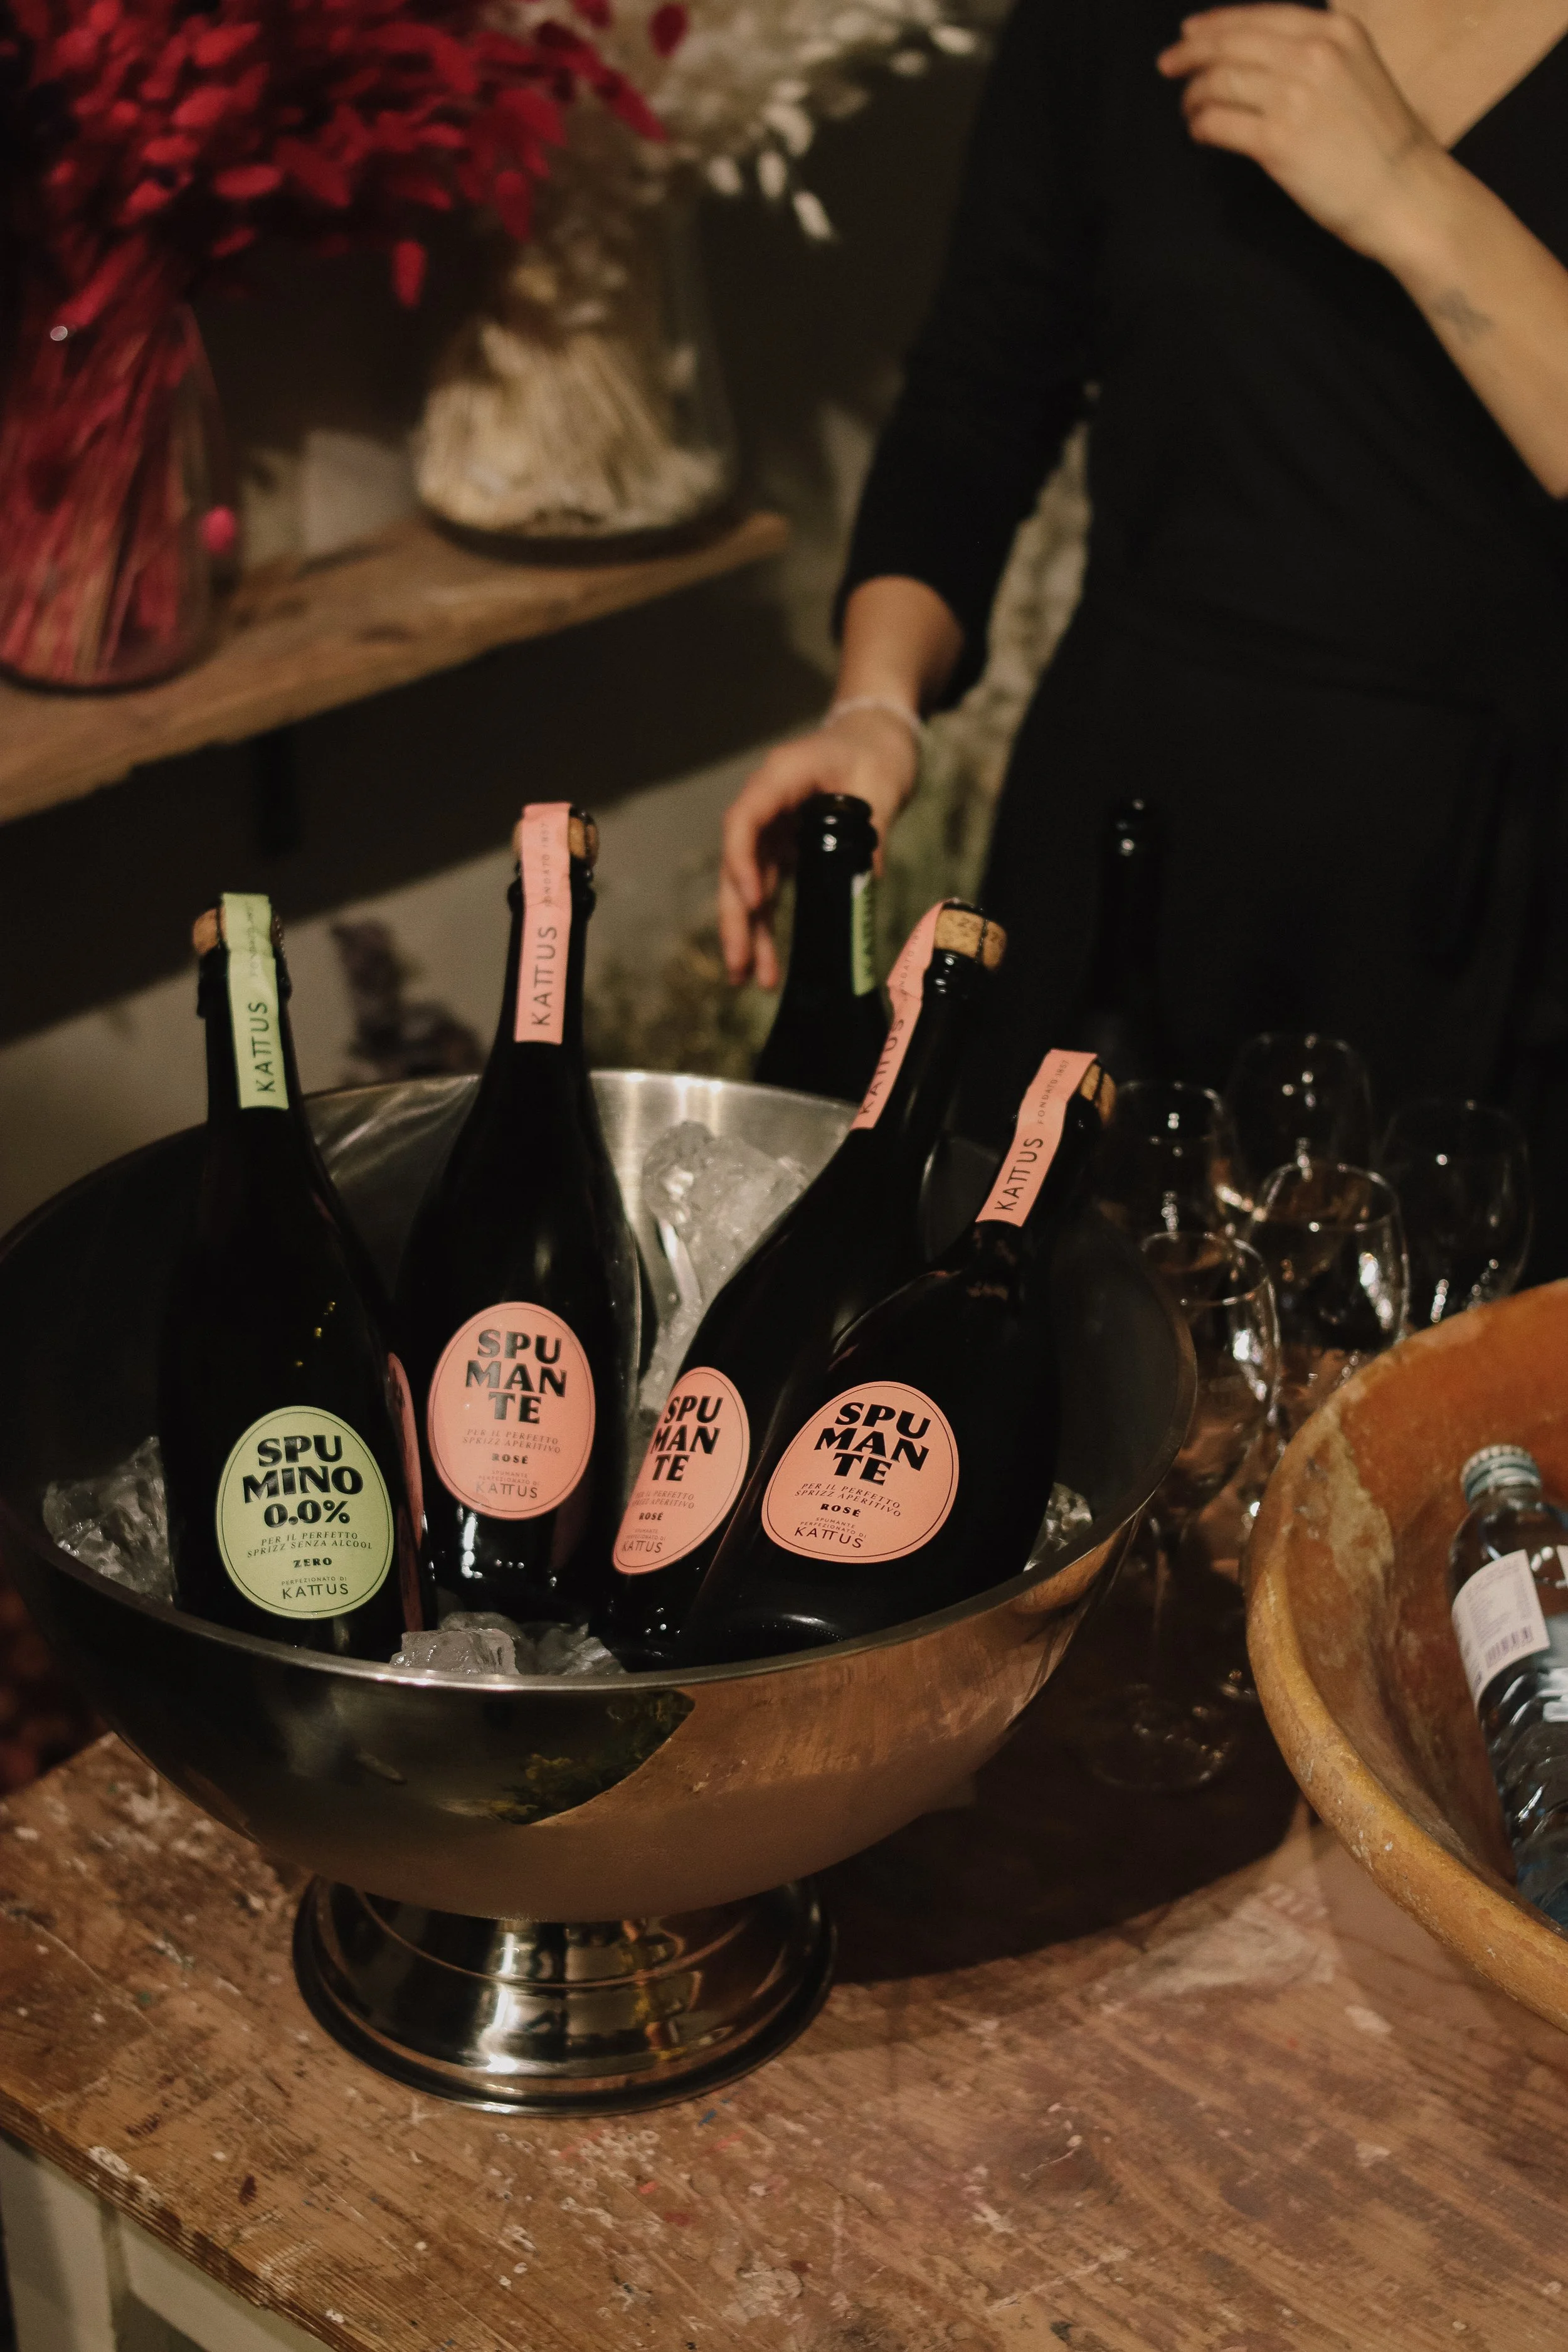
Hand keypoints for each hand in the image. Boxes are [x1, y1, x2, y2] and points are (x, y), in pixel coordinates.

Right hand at [718, 709, 918, 986]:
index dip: (743, 861)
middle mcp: (767, 803)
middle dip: (736, 917)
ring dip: (749, 932)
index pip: (746, 820)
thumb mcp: (883, 784)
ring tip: (749, 980)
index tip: (756, 900)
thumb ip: (873, 831)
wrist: (875, 735)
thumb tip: (868, 883)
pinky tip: (767, 964)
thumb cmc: (877, 751)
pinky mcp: (784, 848)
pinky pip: (769, 891)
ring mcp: (772, 828)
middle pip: (738, 863)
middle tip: (738, 965)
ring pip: (749, 885)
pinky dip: (767, 926)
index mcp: (782, 777)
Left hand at [1157, 5, 1444, 258]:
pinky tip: (1201, 133)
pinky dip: (1202, 126)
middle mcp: (1312, 55)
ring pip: (1219, 82)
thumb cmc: (1383, 142)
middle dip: (1191, 54)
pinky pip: (1219, 123)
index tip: (1190, 34)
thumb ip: (1314, 55)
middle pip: (1231, 44)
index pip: (1258, 17)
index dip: (1216, 24)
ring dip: (1195, 95)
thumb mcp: (1357, 71)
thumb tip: (1255, 54)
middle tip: (1168, 65)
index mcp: (1334, 31)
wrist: (1405, 190)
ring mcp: (1293, 96)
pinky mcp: (1276, 141)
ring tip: (1190, 107)